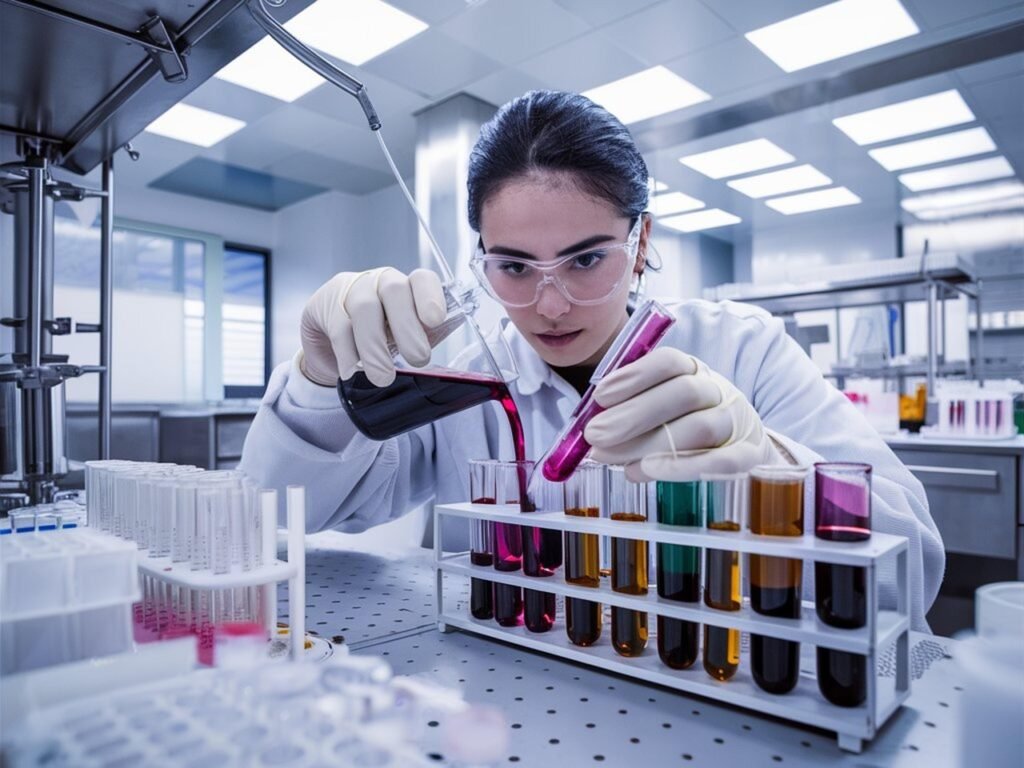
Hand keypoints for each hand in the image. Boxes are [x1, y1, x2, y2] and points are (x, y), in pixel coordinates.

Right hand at [299, 267, 445, 386]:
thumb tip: (448, 352)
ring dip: (375, 346)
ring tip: (383, 377)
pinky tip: (352, 371)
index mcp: (406, 286)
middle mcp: (380, 282)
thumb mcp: (404, 333)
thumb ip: (425, 337)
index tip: (435, 320)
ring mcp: (351, 292)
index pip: (422, 279)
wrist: (330, 333)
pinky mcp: (326, 308)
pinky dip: (347, 353)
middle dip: (407, 327)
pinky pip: (339, 328)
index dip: (430, 297)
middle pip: (394, 292)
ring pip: (364, 310)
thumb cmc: (378, 331)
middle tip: (418, 359)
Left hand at [585, 347, 783, 480]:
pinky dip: (681, 468)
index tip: (599, 395)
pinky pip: (723, 462)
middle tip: (594, 434)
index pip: (669, 362)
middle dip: (633, 414)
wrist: (743, 447)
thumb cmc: (685, 424)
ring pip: (699, 427)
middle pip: (682, 393)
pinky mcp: (748, 456)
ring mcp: (736, 422)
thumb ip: (627, 410)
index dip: (634, 376)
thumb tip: (588, 428)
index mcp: (693, 370)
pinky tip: (644, 472)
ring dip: (649, 443)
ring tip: (611, 458)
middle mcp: (717, 390)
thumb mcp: (659, 407)